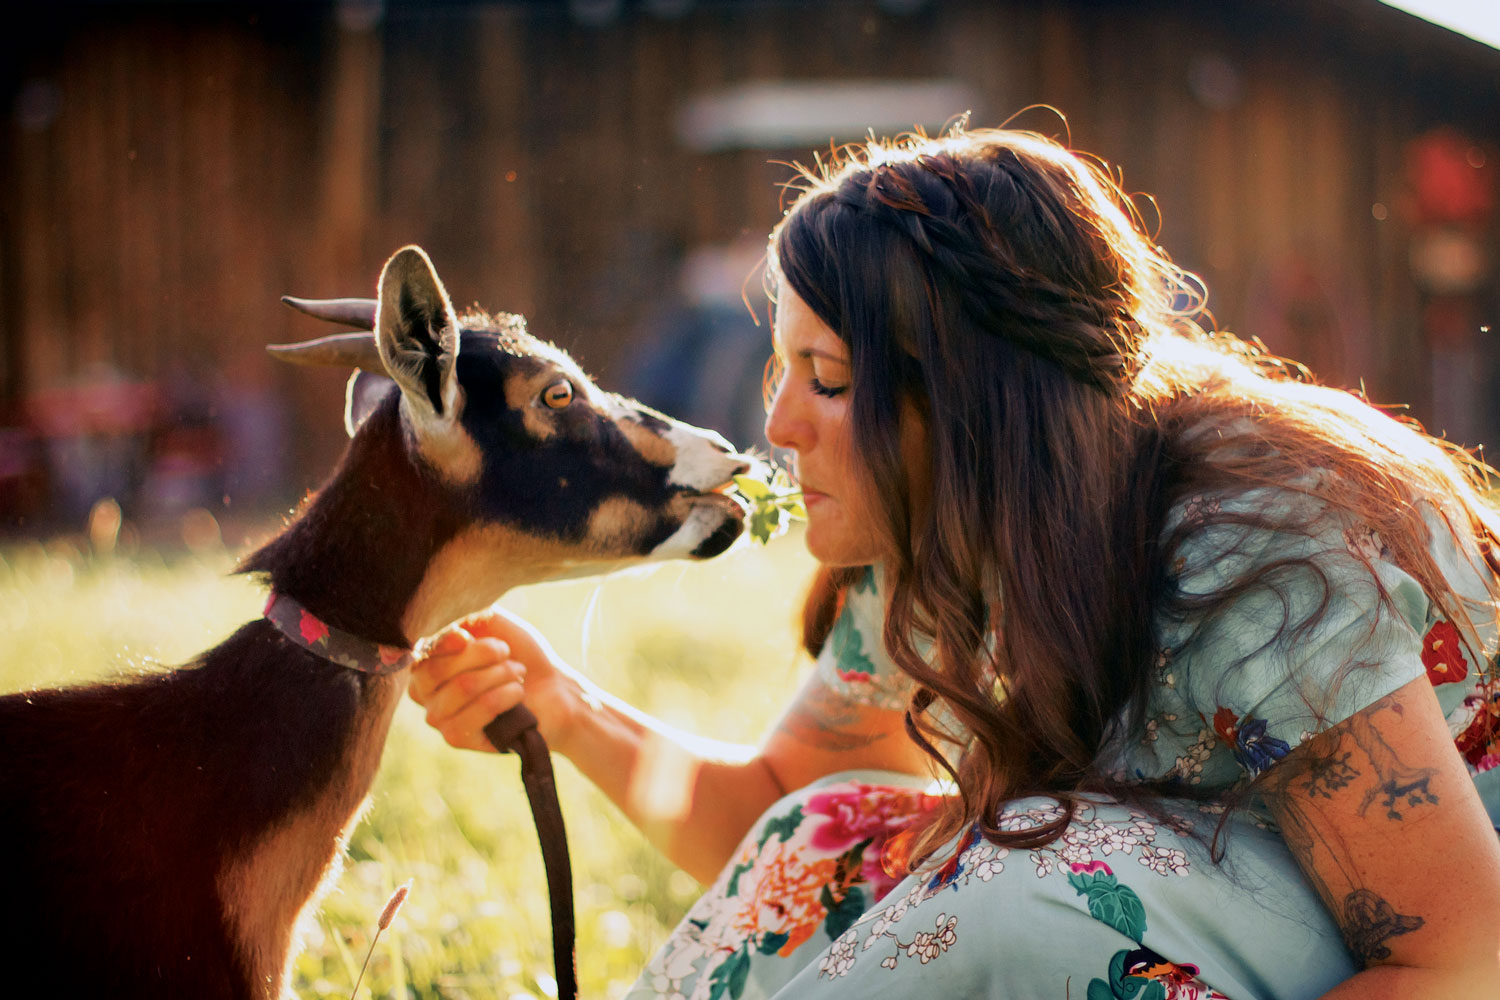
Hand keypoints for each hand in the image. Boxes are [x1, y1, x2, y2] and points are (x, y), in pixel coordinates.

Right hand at [408, 606, 580, 753]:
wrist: (551, 688)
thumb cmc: (518, 654)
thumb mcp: (493, 624)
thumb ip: (468, 620)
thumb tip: (451, 632)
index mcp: (426, 662)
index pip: (419, 652)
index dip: (443, 642)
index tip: (467, 636)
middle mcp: (424, 693)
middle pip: (436, 670)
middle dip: (480, 654)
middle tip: (506, 652)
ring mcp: (439, 718)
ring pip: (463, 687)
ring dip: (500, 673)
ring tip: (518, 672)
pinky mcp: (459, 738)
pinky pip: (482, 710)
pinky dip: (507, 694)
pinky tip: (519, 692)